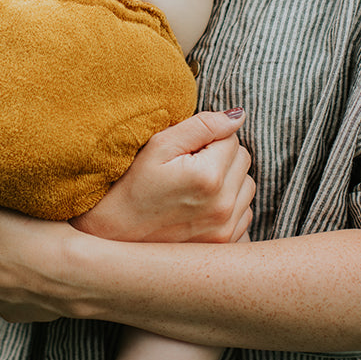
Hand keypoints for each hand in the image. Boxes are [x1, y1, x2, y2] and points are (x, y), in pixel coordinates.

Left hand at [0, 207, 78, 322]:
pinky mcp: (5, 313)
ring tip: (37, 263)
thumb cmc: (50, 230)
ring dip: (7, 274)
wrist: (74, 271)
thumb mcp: (16, 205)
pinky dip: (20, 291)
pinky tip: (41, 280)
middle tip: (26, 244)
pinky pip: (9, 299)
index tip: (14, 227)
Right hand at [72, 110, 253, 243]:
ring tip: (194, 188)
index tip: (184, 153)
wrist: (113, 238)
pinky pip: (244, 212)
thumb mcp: (159, 146)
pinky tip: (201, 207)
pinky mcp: (225, 244)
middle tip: (188, 168)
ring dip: (228, 181)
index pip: (232, 138)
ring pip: (247, 185)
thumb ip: (202, 125)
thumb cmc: (130, 186)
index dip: (208, 139)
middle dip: (221, 157)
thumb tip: (239, 115)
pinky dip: (229, 205)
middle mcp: (222, 205)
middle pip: (243, 160)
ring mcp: (225, 229)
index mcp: (208, 177)